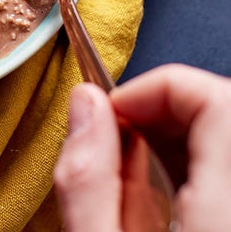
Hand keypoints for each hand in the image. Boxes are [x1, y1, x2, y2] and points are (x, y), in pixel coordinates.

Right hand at [54, 64, 230, 230]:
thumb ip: (88, 180)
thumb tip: (85, 102)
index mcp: (223, 216)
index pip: (218, 102)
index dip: (160, 87)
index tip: (113, 106)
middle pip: (220, 110)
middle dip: (158, 104)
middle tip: (112, 129)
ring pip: (219, 132)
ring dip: (167, 130)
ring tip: (122, 158)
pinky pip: (220, 163)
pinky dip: (182, 157)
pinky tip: (147, 184)